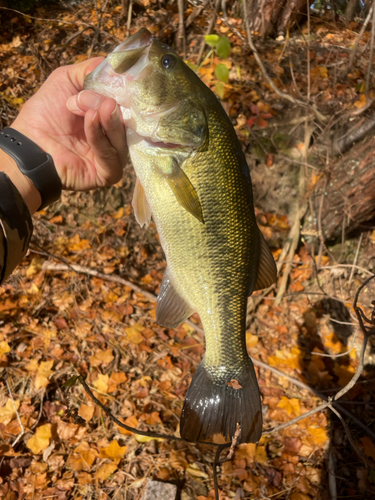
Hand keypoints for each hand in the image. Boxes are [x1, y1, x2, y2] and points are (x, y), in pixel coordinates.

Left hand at [12, 58, 127, 191]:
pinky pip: (112, 155)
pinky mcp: (108, 173)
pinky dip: (100, 137)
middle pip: (128, 123)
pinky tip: (91, 120)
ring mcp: (112, 157)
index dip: (125, 95)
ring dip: (108, 121)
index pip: (128, 107)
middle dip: (114, 107)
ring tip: (94, 110)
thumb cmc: (45, 113)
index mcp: (107, 119)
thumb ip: (90, 71)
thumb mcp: (66, 80)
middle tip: (103, 99)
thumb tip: (115, 65)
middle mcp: (113, 139)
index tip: (122, 82)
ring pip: (122, 139)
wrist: (29, 142)